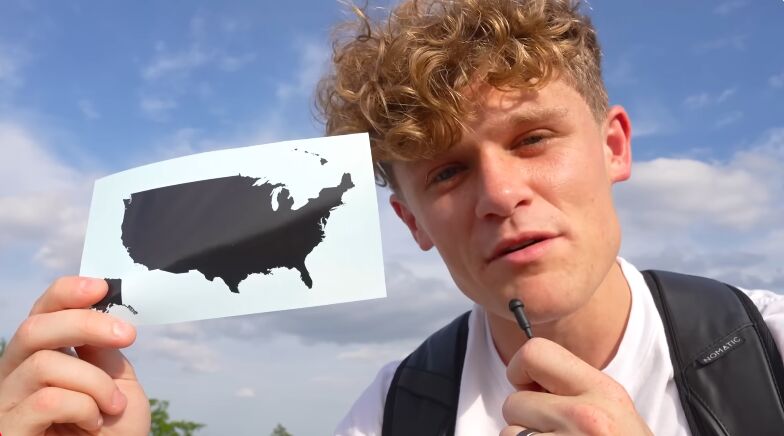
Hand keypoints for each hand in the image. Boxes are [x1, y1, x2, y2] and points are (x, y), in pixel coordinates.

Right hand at [0, 277, 150, 434]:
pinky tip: (93, 424)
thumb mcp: (118, 384)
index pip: (40, 314)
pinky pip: (46, 400)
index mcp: (41, 359)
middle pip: (33, 329)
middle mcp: (14, 379)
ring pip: (44, 364)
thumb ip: (103, 350)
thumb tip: (98, 308)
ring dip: (93, 382)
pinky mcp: (8, 431)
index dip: (65, 293)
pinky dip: (83, 407)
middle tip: (127, 336)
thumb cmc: (115, 435)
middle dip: (84, 324)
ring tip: (111, 407)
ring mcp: (7, 406)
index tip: (101, 287)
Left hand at [500, 338, 651, 435]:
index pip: (535, 353)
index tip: (532, 389)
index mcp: (603, 392)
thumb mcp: (614, 412)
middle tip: (554, 435)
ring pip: (509, 434)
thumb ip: (575, 390)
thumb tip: (525, 375)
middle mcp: (586, 417)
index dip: (521, 370)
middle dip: (525, 420)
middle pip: (514, 402)